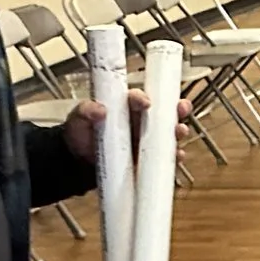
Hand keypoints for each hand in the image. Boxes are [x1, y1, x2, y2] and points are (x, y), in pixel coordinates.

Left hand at [60, 90, 194, 164]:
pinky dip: (174, 156)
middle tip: (181, 107)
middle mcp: (140, 120)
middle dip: (176, 108)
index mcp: (125, 106)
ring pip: (169, 132)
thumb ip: (86, 111)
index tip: (145, 102)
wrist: (77, 162)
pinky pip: (165, 157)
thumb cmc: (79, 134)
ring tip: (180, 131)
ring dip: (178, 130)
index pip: (137, 98)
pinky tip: (177, 155)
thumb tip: (99, 109)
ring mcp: (146, 140)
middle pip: (164, 111)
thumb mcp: (78, 118)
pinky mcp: (148, 159)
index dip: (143, 98)